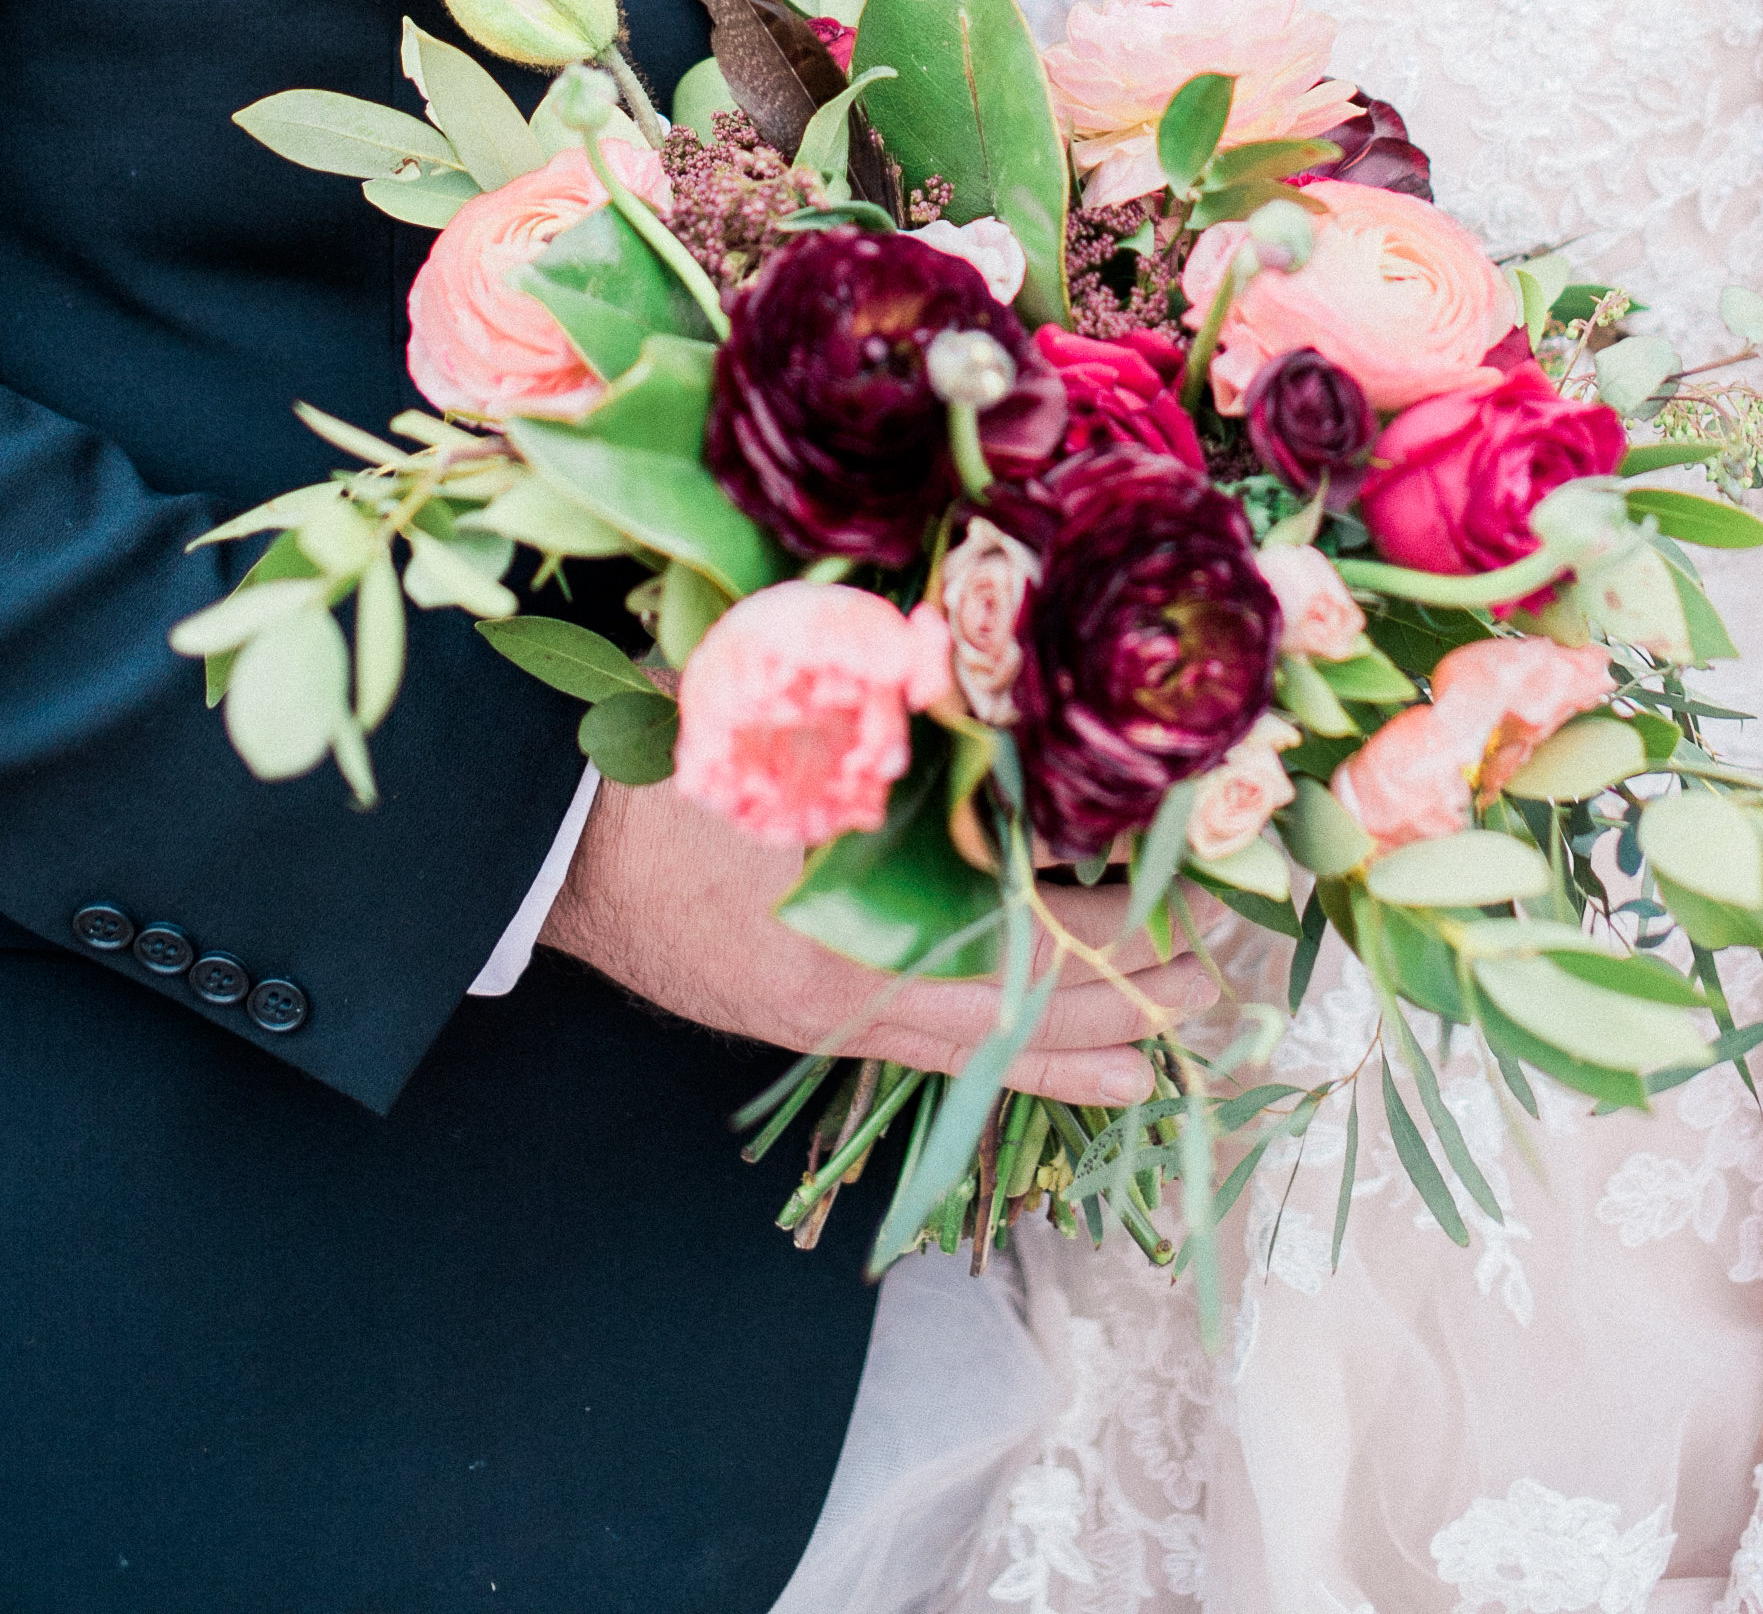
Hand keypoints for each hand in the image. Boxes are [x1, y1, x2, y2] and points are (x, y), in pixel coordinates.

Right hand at [541, 776, 1207, 1105]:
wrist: (541, 838)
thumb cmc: (663, 759)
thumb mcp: (788, 719)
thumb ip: (895, 719)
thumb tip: (1003, 687)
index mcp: (852, 919)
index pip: (1024, 938)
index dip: (1117, 927)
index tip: (1197, 903)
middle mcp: (851, 992)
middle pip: (1017, 1012)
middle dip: (1123, 1000)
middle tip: (1221, 986)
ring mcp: (824, 1019)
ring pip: (977, 1051)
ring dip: (1075, 1051)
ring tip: (1164, 1063)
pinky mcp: (800, 1020)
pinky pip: (927, 1055)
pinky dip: (1005, 1062)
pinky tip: (1062, 1074)